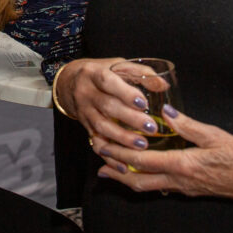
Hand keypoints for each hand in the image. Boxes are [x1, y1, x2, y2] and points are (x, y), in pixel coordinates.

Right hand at [56, 57, 173, 149]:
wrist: (69, 83)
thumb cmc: (100, 73)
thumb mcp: (117, 66)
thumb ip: (140, 73)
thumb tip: (163, 85)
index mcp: (93, 74)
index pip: (107, 82)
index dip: (125, 93)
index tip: (143, 103)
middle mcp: (86, 93)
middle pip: (106, 107)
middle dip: (129, 119)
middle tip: (151, 127)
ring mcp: (84, 112)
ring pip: (101, 127)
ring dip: (122, 138)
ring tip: (142, 145)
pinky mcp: (85, 128)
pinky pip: (96, 144)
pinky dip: (109, 157)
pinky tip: (123, 165)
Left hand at [92, 106, 232, 203]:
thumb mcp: (215, 136)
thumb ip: (188, 125)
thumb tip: (165, 112)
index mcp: (183, 165)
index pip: (143, 162)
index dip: (120, 155)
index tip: (103, 147)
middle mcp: (179, 180)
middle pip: (139, 181)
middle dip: (117, 171)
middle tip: (99, 160)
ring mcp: (184, 188)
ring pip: (148, 187)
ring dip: (127, 178)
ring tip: (110, 169)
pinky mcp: (190, 189)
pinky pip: (161, 187)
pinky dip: (145, 180)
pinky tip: (139, 172)